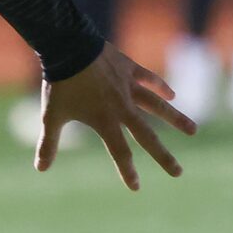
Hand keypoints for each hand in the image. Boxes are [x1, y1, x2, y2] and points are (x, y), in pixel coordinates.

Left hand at [39, 46, 197, 189]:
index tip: (136, 187)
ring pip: (158, 107)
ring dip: (176, 119)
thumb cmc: (59, 84)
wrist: (68, 46)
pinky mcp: (130, 69)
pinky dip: (161, 86)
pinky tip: (172, 94)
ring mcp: (129, 87)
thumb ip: (48, 143)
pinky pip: (149, 79)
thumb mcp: (51, 116)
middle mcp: (122, 107)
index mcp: (105, 120)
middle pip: (147, 136)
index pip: (119, 152)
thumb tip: (40, 168)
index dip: (127, 171)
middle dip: (163, 157)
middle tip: (178, 172)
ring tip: (193, 130)